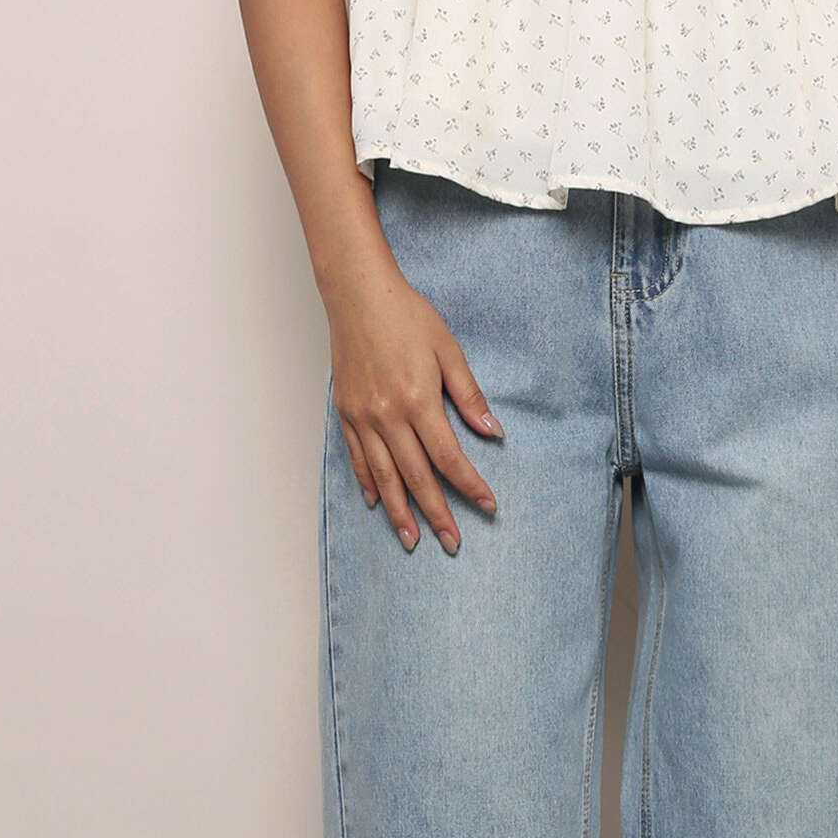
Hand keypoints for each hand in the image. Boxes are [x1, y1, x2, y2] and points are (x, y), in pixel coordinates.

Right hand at [327, 249, 498, 554]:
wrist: (358, 294)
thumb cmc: (406, 316)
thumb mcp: (448, 350)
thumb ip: (469, 395)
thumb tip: (491, 432)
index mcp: (418, 400)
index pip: (448, 457)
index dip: (469, 485)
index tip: (488, 506)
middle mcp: (387, 415)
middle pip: (416, 476)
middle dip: (437, 513)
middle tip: (453, 543)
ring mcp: (362, 416)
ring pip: (384, 475)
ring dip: (400, 511)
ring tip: (412, 540)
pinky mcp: (345, 411)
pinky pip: (358, 457)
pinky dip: (368, 483)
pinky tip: (378, 503)